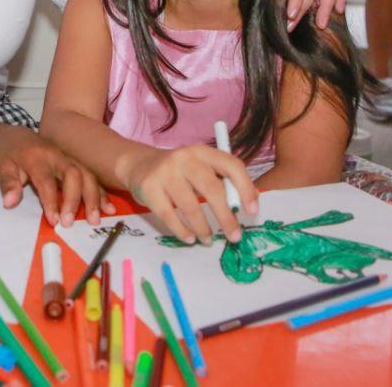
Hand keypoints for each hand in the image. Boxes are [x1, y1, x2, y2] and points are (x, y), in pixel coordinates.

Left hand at [0, 126, 112, 227]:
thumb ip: (8, 184)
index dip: (51, 201)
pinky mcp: (76, 163)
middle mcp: (57, 156)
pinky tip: (108, 208)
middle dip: (75, 199)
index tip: (53, 221)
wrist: (19, 136)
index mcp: (37, 158)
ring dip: (93, 197)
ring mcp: (69, 159)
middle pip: (73, 174)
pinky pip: (92, 177)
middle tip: (70, 222)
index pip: (46, 180)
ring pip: (87, 174)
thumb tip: (10, 203)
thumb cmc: (11, 155)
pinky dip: (101, 193)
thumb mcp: (2, 167)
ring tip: (95, 219)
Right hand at [123, 145, 257, 245]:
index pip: (231, 166)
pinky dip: (181, 231)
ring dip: (203, 228)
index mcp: (203, 152)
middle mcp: (184, 158)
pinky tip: (189, 238)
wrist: (139, 165)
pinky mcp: (148, 187)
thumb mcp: (200, 168)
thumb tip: (247, 207)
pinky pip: (168, 215)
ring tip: (208, 240)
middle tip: (234, 236)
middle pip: (212, 189)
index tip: (252, 212)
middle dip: (226, 217)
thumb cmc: (179, 171)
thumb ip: (221, 182)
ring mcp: (164, 172)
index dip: (246, 188)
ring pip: (190, 207)